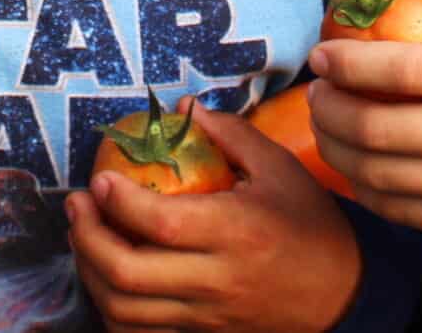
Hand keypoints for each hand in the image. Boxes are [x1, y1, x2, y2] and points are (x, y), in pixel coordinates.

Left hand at [66, 102, 361, 330]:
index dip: (119, 202)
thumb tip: (184, 109)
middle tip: (77, 205)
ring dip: (90, 274)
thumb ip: (231, 135)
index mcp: (236, 232)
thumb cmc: (311, 225)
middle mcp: (217, 280)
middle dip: (88, 238)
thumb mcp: (280, 169)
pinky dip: (112, 309)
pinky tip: (107, 277)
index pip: (161, 224)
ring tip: (84, 237)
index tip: (99, 178)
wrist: (344, 294)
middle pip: (129, 274)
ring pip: (126, 311)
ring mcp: (207, 316)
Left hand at [308, 0, 421, 239]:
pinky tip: (353, 160)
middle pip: (379, 129)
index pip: (402, 71)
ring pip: (379, 175)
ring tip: (325, 122)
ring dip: (334, 148)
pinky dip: (363, 186)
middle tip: (316, 91)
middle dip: (328, 108)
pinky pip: (400, 209)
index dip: (347, 63)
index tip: (321, 54)